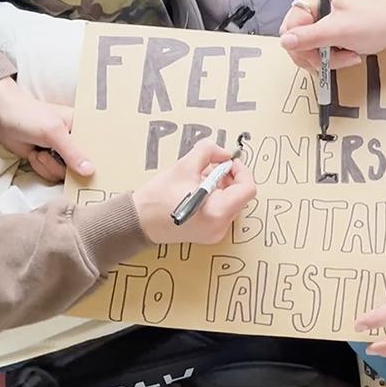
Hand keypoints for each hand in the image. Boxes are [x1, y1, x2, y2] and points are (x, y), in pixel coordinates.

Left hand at [0, 78, 92, 181]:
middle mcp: (75, 142)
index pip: (98, 149)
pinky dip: (40, 168)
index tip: (91, 171)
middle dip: (63, 165)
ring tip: (39, 151)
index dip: (96, 161)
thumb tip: (90, 171)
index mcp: (83, 128)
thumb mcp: (54, 133)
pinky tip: (34, 154)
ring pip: (65, 174)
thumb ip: (72, 153)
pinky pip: (52, 175)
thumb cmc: (29, 115)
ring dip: (48, 166)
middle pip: (81, 167)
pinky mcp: (48, 161)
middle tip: (50, 153)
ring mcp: (61, 153)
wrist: (1, 116)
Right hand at [133, 140, 256, 244]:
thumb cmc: (157, 197)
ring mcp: (215, 233)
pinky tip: (197, 191)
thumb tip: (224, 153)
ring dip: (221, 187)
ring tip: (199, 179)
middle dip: (228, 177)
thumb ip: (209, 152)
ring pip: (231, 203)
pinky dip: (215, 198)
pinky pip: (222, 211)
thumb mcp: (184, 166)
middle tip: (211, 167)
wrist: (138, 221)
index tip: (227, 162)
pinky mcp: (208, 234)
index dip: (241, 171)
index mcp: (217, 211)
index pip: (247, 189)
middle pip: (240, 196)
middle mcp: (220, 226)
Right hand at [279, 0, 385, 70]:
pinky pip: (316, 48)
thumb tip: (284, 42)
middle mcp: (311, 2)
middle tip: (335, 60)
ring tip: (347, 57)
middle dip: (315, 55)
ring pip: (305, 47)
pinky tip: (347, 55)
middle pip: (295, 38)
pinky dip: (330, 57)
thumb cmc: (372, 23)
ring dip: (325, 59)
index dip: (301, 47)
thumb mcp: (339, 31)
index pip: (290, 27)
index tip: (320, 59)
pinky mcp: (326, 28)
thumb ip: (310, 37)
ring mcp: (318, 16)